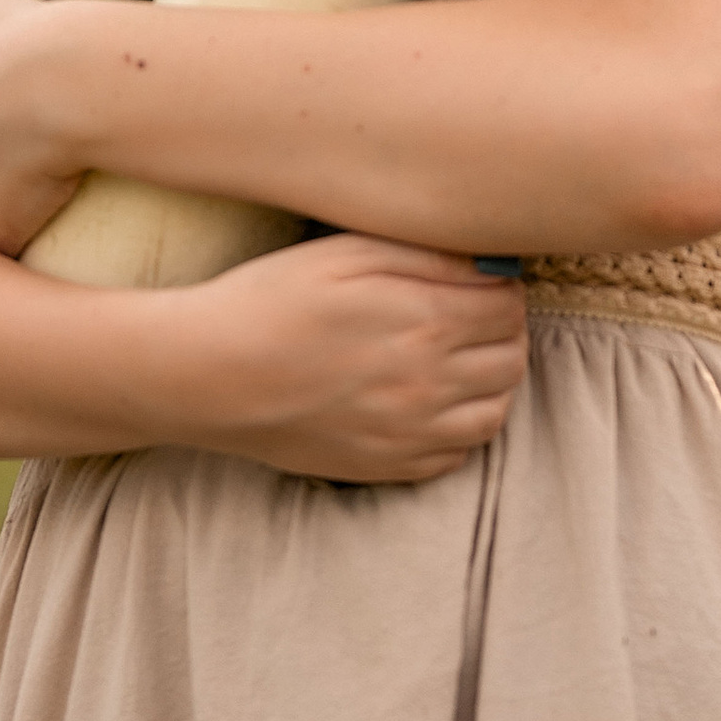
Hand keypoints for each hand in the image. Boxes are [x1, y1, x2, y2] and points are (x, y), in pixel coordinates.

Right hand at [161, 233, 529, 483]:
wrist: (209, 376)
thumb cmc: (272, 300)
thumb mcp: (348, 253)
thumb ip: (429, 256)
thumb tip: (494, 262)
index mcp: (425, 322)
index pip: (509, 308)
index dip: (500, 288)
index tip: (478, 281)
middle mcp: (428, 385)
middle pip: (511, 360)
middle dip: (502, 332)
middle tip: (471, 315)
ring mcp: (409, 434)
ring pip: (495, 412)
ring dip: (491, 381)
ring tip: (460, 359)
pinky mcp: (385, 467)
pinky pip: (455, 455)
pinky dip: (459, 427)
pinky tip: (432, 401)